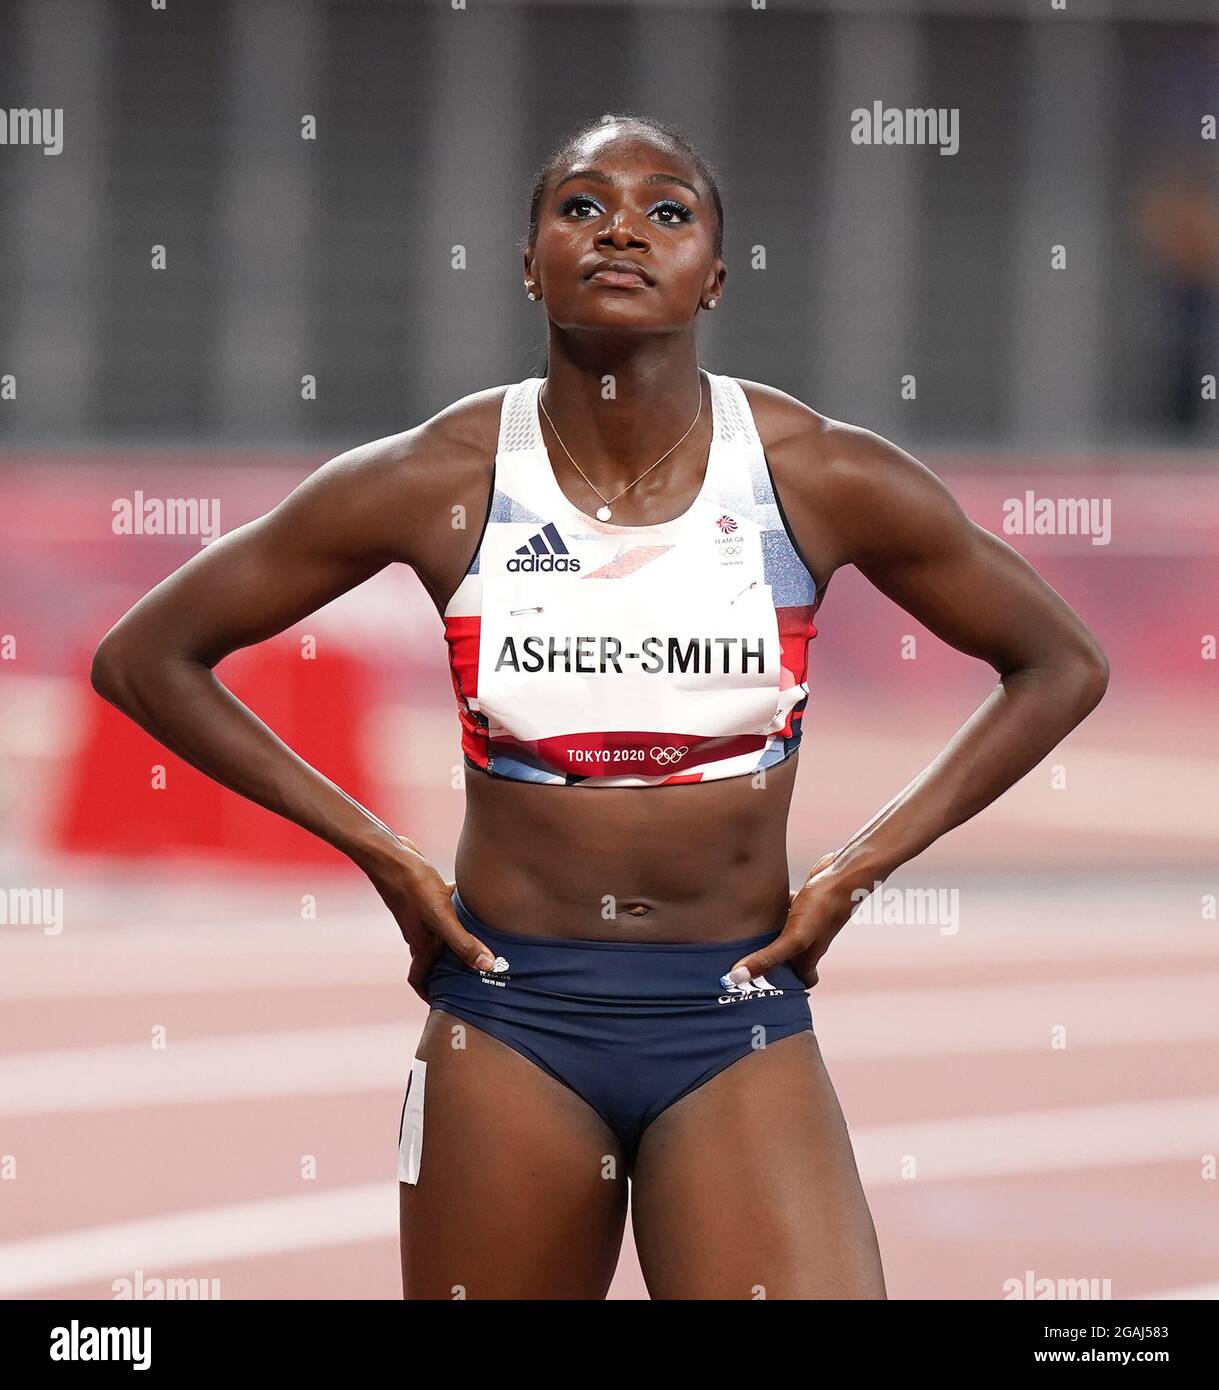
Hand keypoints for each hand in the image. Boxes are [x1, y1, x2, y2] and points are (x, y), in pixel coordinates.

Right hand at [364, 837, 494, 1001]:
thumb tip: (487, 966)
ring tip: (481, 941)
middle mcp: (419, 933)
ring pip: (442, 934)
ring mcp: (421, 914)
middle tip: (474, 974)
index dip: (430, 995)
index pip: (420, 979)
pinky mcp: (426, 895)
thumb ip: (463, 943)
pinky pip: (445, 909)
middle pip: (435, 959)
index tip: (446, 1005)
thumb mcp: (441, 917)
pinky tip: (476, 899)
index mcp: (421, 944)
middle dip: (452, 969)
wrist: (389, 855)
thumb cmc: (412, 886)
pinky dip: (459, 909)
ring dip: (458, 939)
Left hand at [725, 852, 855, 990]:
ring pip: (785, 934)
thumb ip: (768, 958)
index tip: (761, 988)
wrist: (844, 873)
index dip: (786, 988)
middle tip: (744, 961)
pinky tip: (756, 905)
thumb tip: (738, 978)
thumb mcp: (794, 937)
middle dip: (770, 961)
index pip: (801, 981)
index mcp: (809, 956)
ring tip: (745, 936)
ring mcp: (807, 922)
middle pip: (789, 959)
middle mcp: (809, 942)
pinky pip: (786, 911)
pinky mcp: (804, 902)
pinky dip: (773, 910)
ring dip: (768, 936)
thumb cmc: (824, 907)